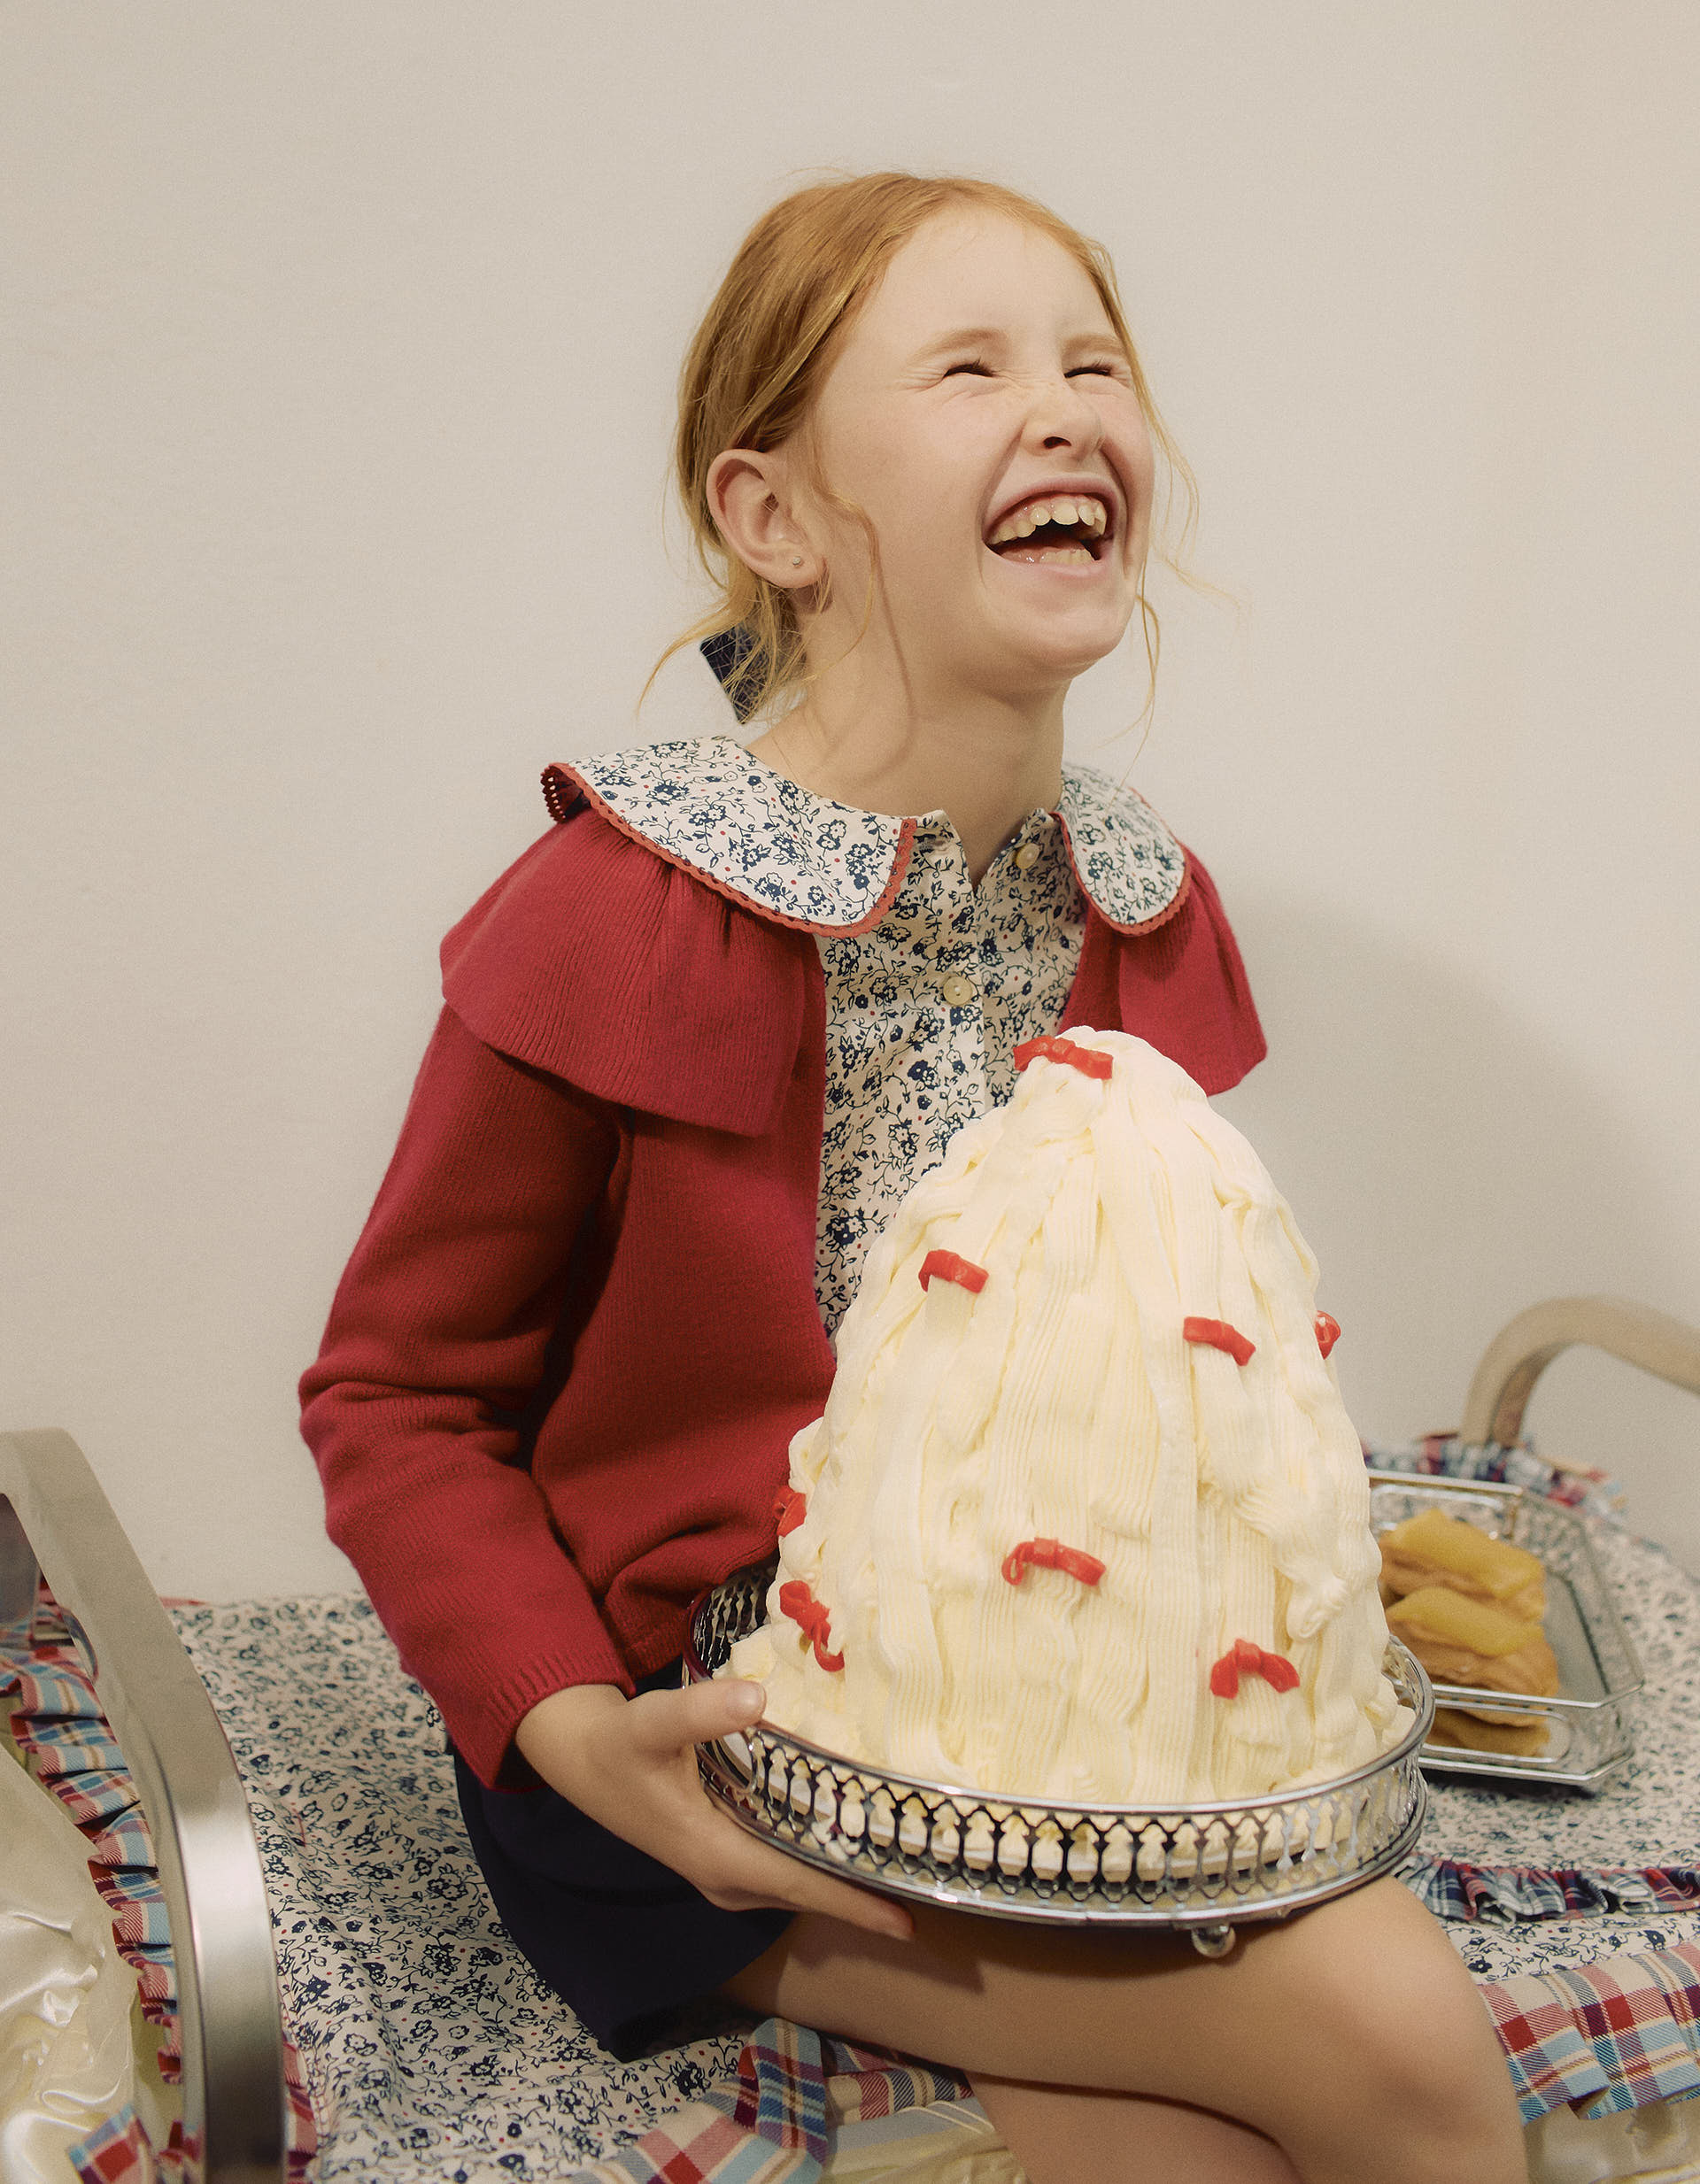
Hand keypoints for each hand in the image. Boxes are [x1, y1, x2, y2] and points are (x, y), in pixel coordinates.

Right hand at [514, 1677, 914, 1942]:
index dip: (856, 1903)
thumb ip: (702, 1712)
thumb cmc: (622, 1744)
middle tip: (932, 1881)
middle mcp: (728, 1877)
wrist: (586, 1760)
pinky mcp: (725, 1855)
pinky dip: (820, 1861)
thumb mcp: (653, 1722)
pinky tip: (851, 1839)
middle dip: (867, 1893)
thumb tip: (756, 1696)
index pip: (803, 1887)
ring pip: (799, 1883)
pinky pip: (786, 1868)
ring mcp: (726, 1872)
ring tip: (906, 1865)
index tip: (910, 1918)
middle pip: (810, 1893)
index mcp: (719, 1856)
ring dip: (846, 1878)